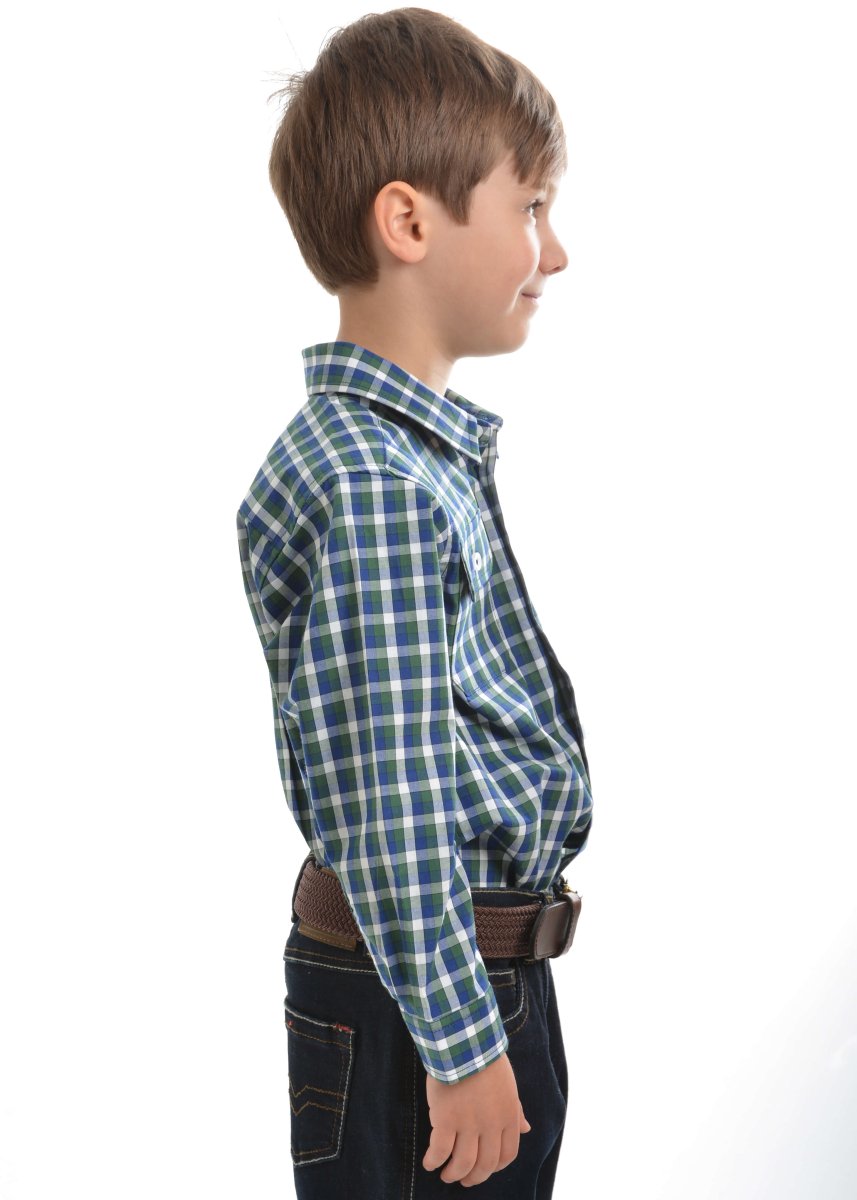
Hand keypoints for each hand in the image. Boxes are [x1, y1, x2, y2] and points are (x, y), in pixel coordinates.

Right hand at [422, 1051, 530, 1186]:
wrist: (464, 1042)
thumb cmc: (485, 1059)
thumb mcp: (508, 1085)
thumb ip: (516, 1110)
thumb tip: (526, 1129)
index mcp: (509, 1116)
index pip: (507, 1155)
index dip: (494, 1167)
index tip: (483, 1169)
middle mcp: (491, 1125)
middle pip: (485, 1164)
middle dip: (474, 1177)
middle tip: (463, 1180)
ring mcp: (469, 1124)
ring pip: (463, 1163)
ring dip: (454, 1174)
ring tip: (446, 1175)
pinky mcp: (446, 1120)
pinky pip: (440, 1151)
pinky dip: (433, 1161)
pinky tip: (429, 1163)